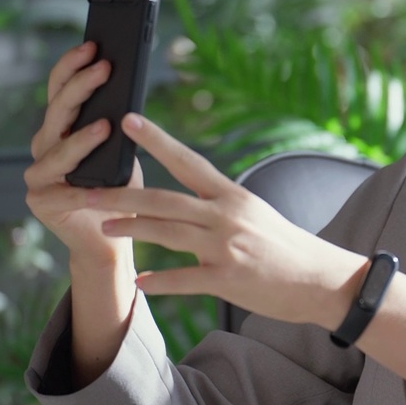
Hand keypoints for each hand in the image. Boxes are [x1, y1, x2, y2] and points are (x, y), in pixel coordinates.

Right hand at [25, 41, 143, 262]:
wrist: (111, 237)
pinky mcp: (41, 203)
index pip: (60, 89)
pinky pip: (62, 191)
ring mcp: (38, 175)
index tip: (93, 45)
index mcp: (60, 129)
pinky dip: (81, 186)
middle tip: (103, 68)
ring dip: (81, 138)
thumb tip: (130, 96)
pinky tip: (95, 183)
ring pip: (57, 150)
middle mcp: (44, 147)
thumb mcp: (123, 149)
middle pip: (58, 111)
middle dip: (81, 87)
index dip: (72, 66)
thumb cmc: (120, 188)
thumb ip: (118, 125)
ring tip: (104, 126)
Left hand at [90, 113, 367, 328]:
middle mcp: (227, 215)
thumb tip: (182, 201)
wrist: (322, 279)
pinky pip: (184, 280)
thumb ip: (218, 206)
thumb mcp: (254, 214)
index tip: (127, 121)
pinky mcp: (228, 279)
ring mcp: (226, 247)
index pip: (187, 161)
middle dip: (120, 195)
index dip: (156, 140)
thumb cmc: (285, 247)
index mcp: (232, 195)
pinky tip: (139, 284)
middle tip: (84, 190)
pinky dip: (159, 282)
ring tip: (101, 228)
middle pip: (163, 199)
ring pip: (167, 233)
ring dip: (130, 229)